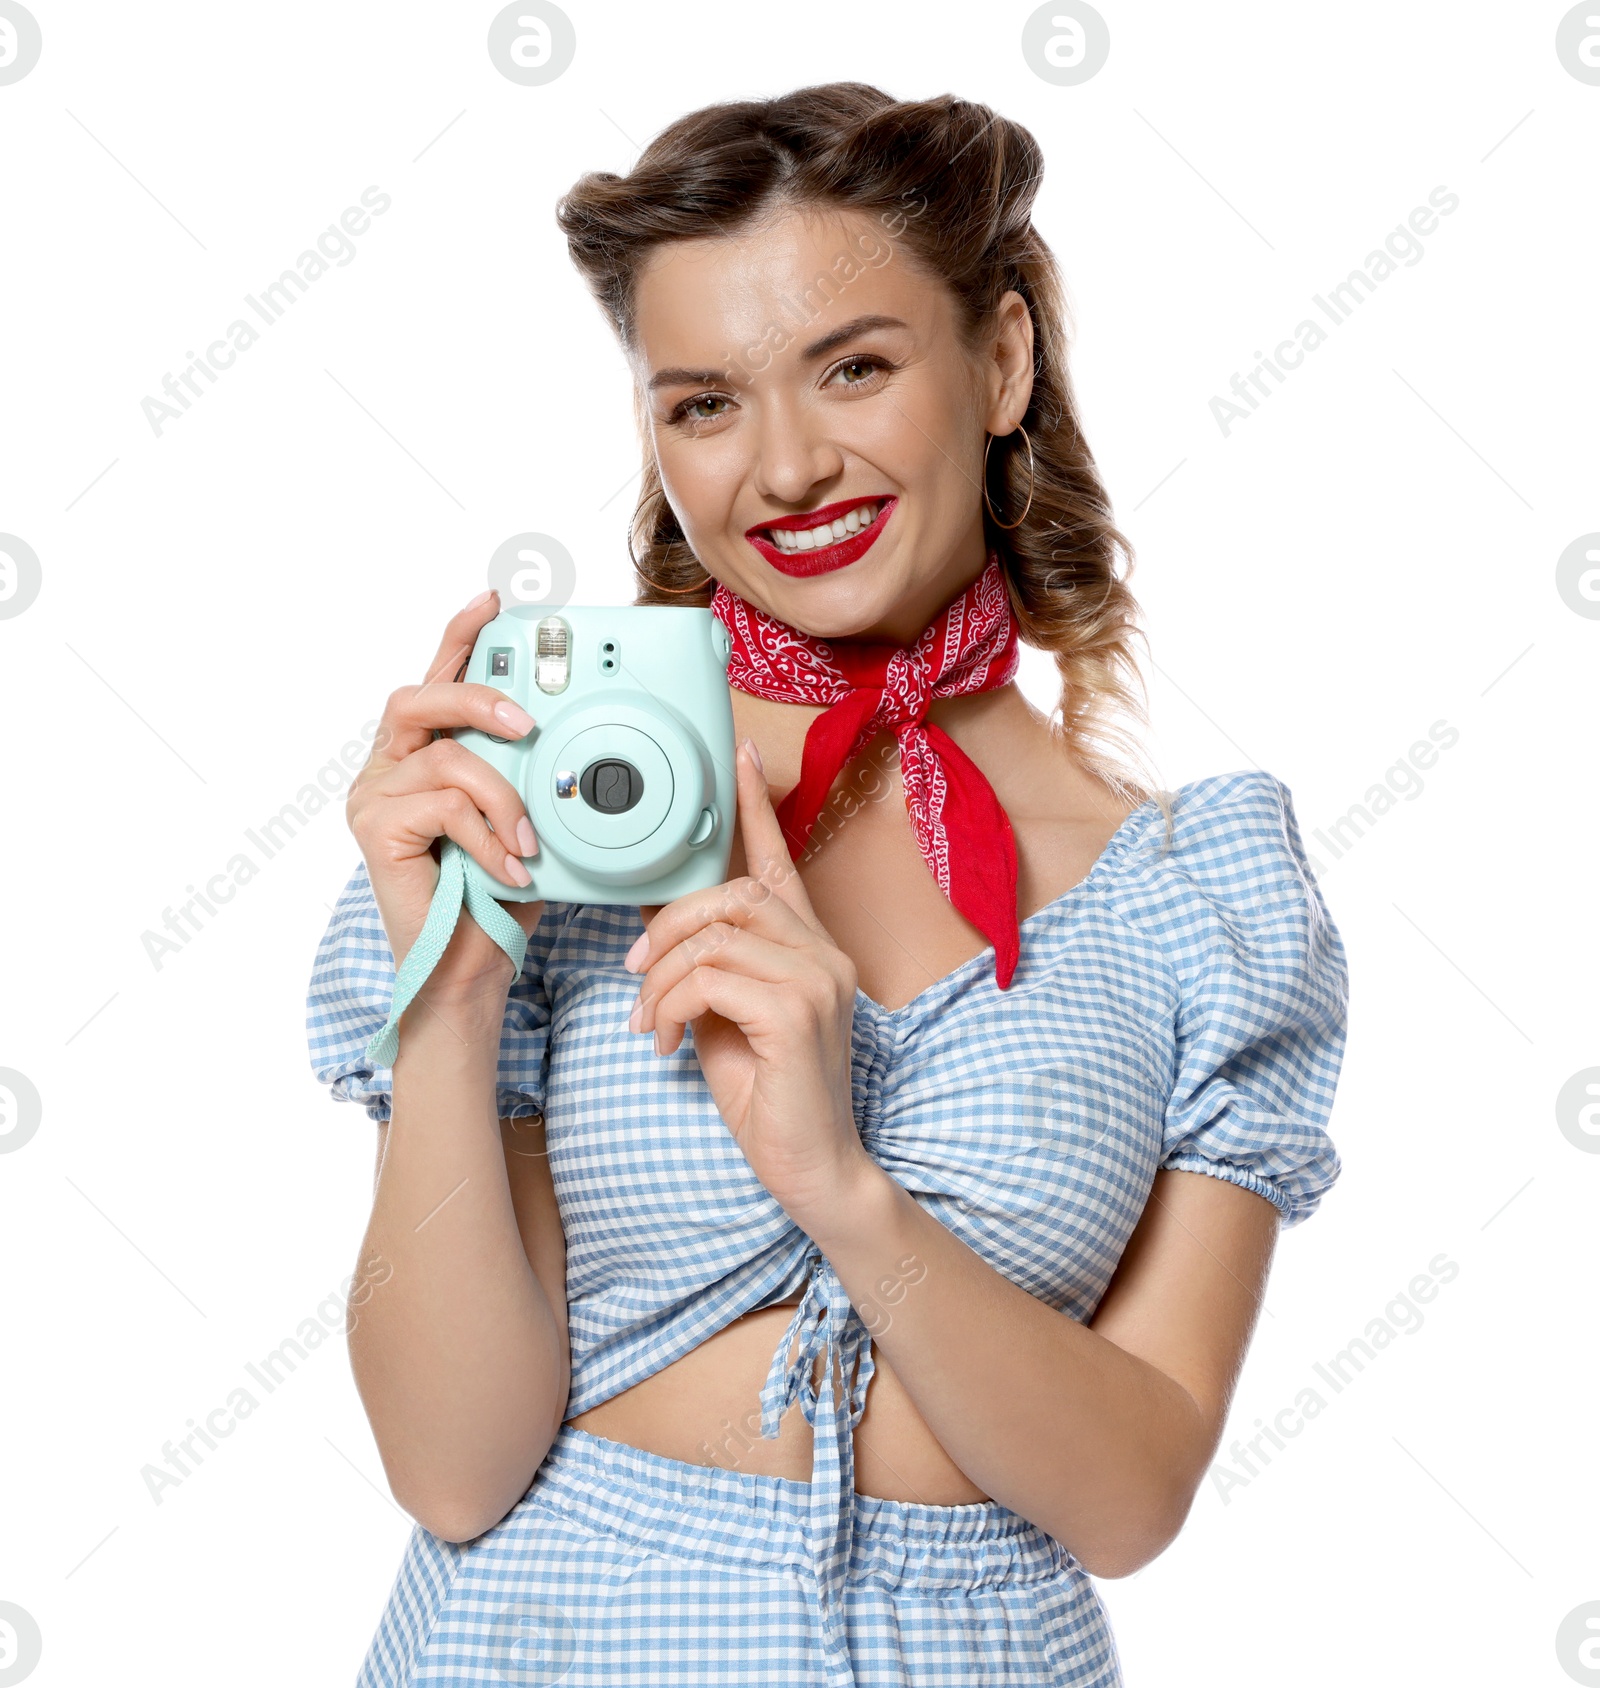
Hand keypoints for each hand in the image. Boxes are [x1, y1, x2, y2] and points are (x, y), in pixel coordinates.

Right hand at [346, 589, 546, 1010]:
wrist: (464, 972)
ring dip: (502, 795)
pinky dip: (488, 835)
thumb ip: (531, 778)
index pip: (437, 678)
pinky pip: (441, 806)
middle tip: (527, 723)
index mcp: (423, 754)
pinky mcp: (373, 831)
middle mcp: (389, 766)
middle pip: (419, 696)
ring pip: (445, 757)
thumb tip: (579, 745)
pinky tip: (510, 868)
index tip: (494, 600)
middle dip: (478, 697)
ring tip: (529, 839)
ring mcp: (374, 797)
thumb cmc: (496, 897)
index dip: (461, 636)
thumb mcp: (525, 821)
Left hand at [625, 739, 870, 1222]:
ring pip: (713, 934)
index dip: (754, 807)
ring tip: (651, 1019)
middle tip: (638, 967)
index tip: (737, 754)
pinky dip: (672, 1006)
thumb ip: (705, 964)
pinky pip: (710, 979)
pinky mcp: (798, 1014)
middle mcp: (823, 953)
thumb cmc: (770, 1094)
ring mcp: (818, 980)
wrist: (813, 1169)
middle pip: (732, 891)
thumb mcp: (725, 1015)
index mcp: (808, 948)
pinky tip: (670, 1043)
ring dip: (662, 976)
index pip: (779, 861)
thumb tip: (657, 923)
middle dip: (669, 922)